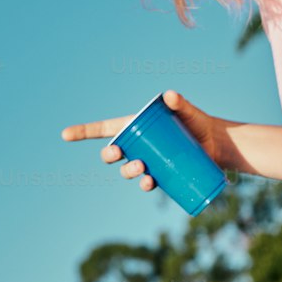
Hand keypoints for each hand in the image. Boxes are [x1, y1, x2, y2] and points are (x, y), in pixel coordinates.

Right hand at [60, 90, 225, 192]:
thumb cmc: (198, 122)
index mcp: (137, 126)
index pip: (105, 128)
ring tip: (143, 171)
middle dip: (111, 156)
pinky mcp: (160, 174)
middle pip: (113, 152)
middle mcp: (139, 145)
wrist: (216, 145)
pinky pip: (145, 183)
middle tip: (121, 155)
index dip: (83, 132)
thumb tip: (169, 96)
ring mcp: (148, 161)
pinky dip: (145, 185)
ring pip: (127, 170)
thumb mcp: (188, 111)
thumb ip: (179, 102)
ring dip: (129, 173)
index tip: (64, 134)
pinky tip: (150, 183)